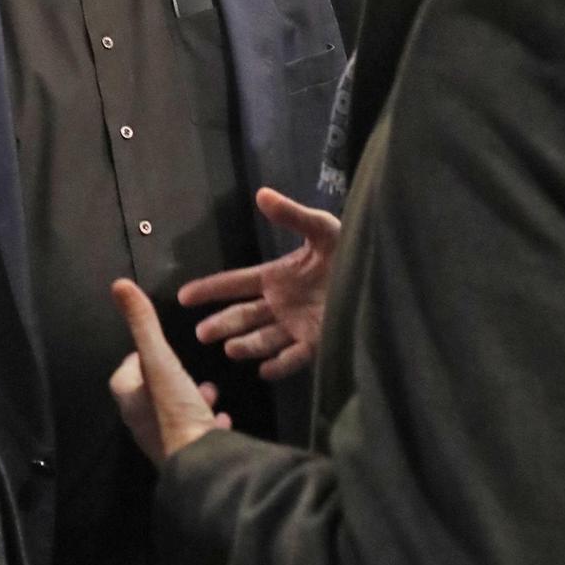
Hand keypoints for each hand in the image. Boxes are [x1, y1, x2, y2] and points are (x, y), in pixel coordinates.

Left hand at [110, 279, 232, 465]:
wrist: (201, 464)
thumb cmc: (175, 410)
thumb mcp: (159, 361)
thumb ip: (143, 324)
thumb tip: (119, 284)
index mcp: (131, 402)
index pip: (122, 378)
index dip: (134, 361)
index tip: (151, 348)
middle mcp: (144, 425)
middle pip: (149, 396)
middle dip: (167, 379)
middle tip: (185, 368)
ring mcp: (167, 443)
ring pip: (174, 415)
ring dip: (189, 399)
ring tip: (208, 390)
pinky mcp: (190, 455)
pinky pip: (197, 435)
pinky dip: (207, 423)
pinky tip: (222, 418)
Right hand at [177, 186, 340, 379]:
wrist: (381, 275)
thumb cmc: (349, 249)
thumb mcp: (321, 228)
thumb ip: (291, 215)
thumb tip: (262, 194)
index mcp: (276, 276)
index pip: (235, 284)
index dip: (210, 289)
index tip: (183, 296)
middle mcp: (280, 304)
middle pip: (243, 316)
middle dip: (222, 324)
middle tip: (201, 333)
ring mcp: (296, 325)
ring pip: (264, 338)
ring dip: (246, 345)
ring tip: (230, 349)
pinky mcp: (317, 342)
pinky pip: (294, 357)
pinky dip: (279, 365)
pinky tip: (264, 370)